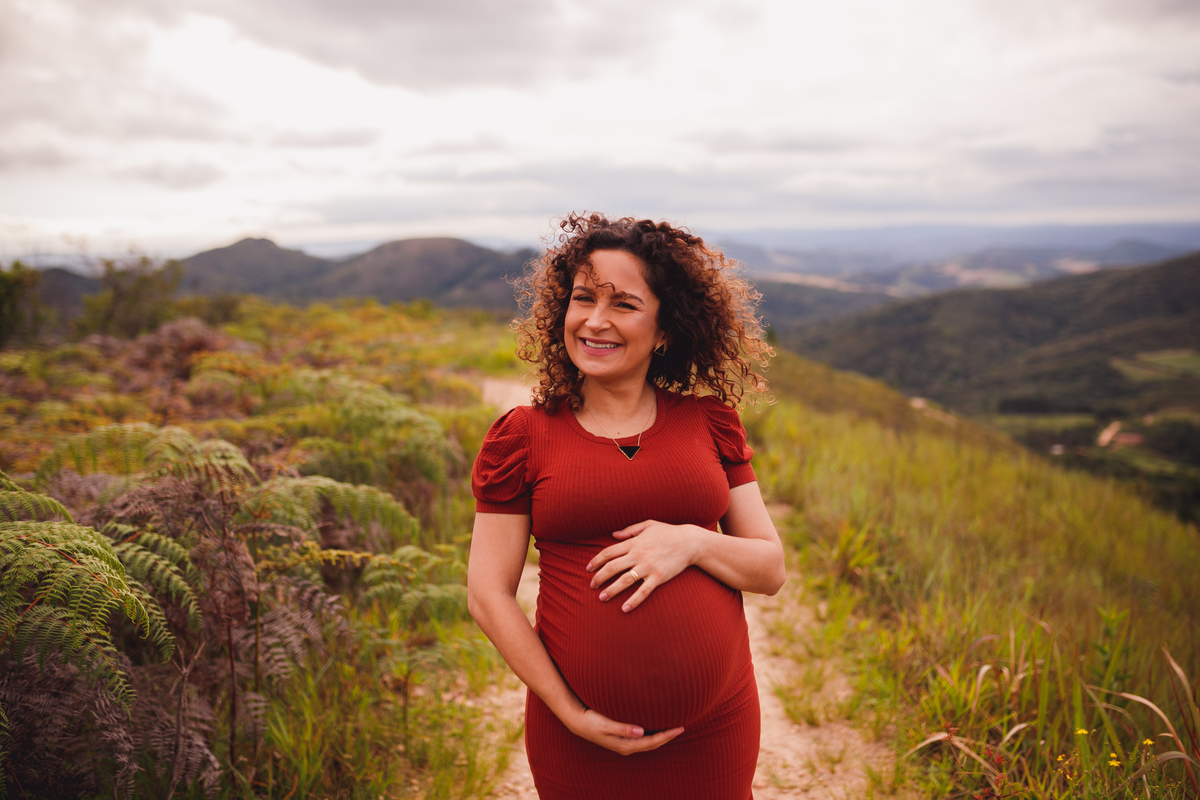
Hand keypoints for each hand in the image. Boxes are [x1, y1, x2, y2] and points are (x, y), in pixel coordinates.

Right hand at [566, 707, 683, 755]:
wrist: (578, 722)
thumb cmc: (591, 721)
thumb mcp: (605, 724)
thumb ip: (623, 728)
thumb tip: (641, 731)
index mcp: (624, 744)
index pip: (651, 742)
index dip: (666, 736)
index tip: (679, 728)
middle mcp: (626, 747)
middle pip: (652, 744)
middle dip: (667, 737)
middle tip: (681, 728)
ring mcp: (624, 744)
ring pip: (648, 743)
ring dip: (661, 737)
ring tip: (673, 729)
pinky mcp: (622, 739)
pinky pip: (642, 740)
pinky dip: (652, 735)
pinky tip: (656, 728)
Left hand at [586, 520, 707, 611]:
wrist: (690, 542)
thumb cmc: (669, 532)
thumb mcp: (648, 525)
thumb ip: (629, 530)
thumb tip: (612, 534)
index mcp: (634, 542)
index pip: (609, 552)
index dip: (596, 561)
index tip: (588, 569)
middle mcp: (638, 554)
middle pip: (612, 567)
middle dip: (599, 577)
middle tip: (591, 585)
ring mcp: (648, 566)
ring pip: (624, 580)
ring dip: (611, 590)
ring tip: (601, 598)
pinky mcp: (658, 577)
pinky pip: (643, 591)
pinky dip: (633, 601)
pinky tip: (624, 609)